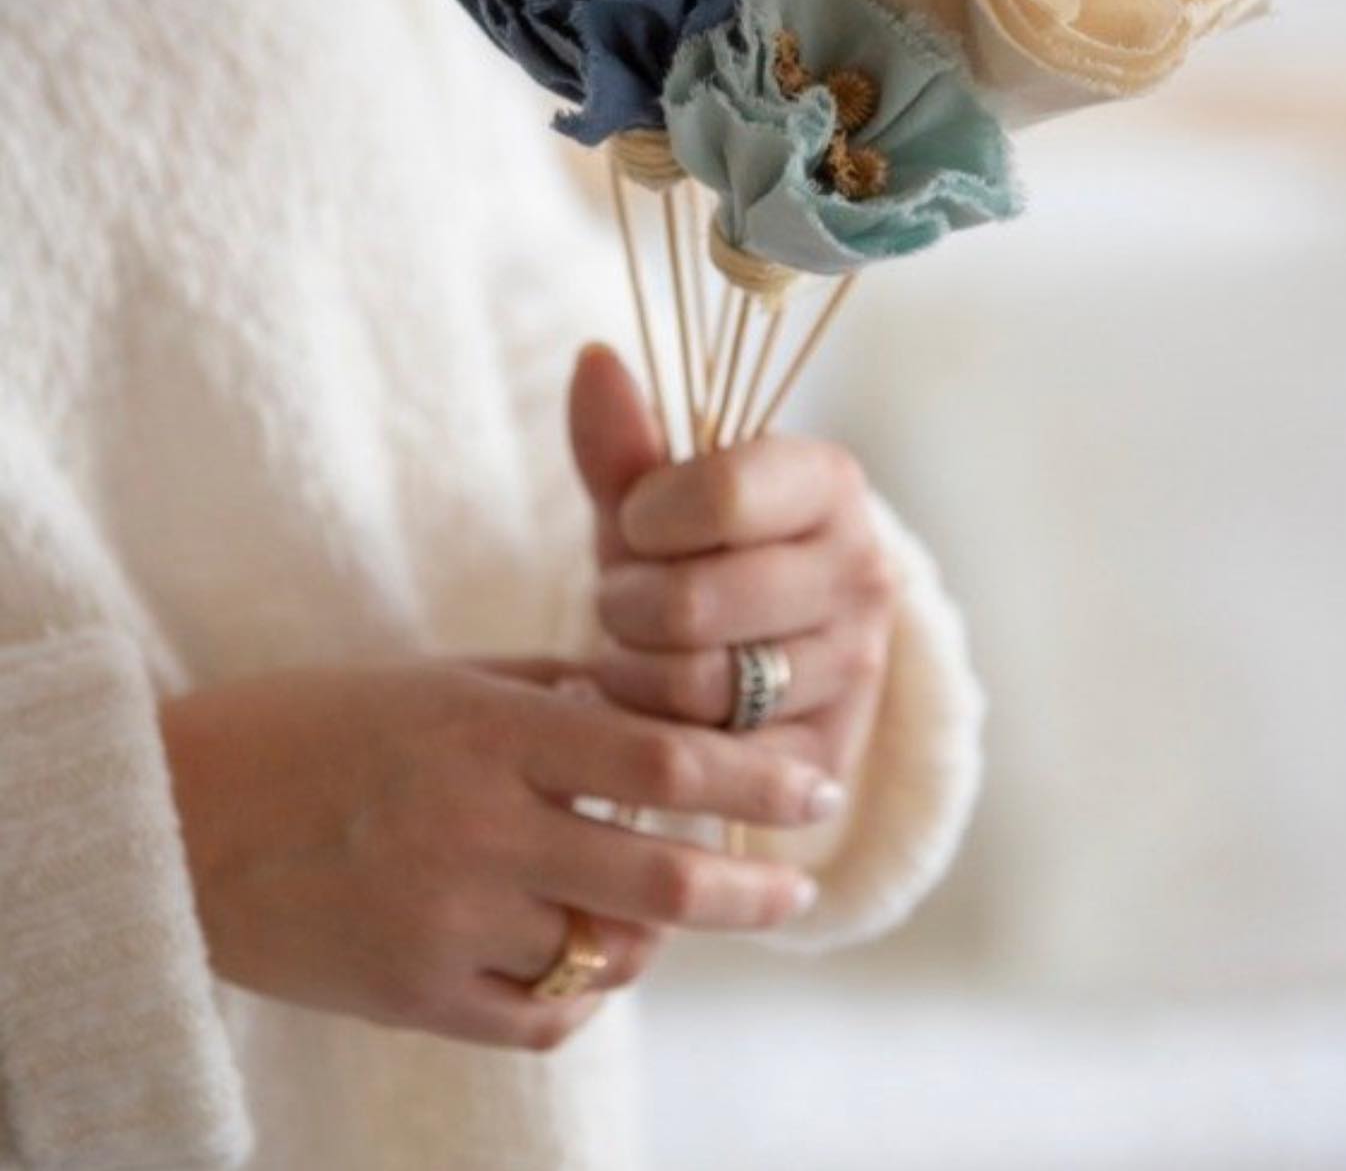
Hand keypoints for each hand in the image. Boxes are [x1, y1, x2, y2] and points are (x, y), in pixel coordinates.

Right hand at [158, 656, 840, 1051]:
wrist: (180, 817)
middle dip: (750, 886)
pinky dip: (585, 987)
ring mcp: (446, 921)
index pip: (659, 756)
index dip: (753, 774)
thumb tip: (650, 706)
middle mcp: (478, 827)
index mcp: (488, 731)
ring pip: (609, 952)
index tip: (816, 786)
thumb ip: (550, 694)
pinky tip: (585, 953)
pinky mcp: (414, 997)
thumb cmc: (317, 726)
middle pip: (660, 874)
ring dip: (655, 932)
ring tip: (658, 905)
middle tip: (796, 884)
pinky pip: (545, 1015)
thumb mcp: (438, 680)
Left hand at [570, 345, 899, 788]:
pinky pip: (709, 760)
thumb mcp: (651, 500)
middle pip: (694, 603)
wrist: (750, 658)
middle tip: (622, 600)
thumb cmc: (688, 557)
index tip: (637, 523)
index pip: (725, 493)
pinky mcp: (827, 758)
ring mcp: (856, 669)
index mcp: (829, 482)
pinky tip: (655, 711)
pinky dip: (658, 737)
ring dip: (632, 674)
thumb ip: (620, 441)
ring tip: (635, 653)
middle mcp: (864, 571)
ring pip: (695, 686)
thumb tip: (594, 358)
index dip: (647, 515)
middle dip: (625, 606)